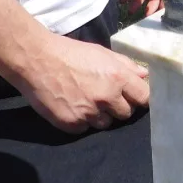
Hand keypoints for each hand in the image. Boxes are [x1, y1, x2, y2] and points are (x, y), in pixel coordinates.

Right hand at [17, 33, 149, 133]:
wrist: (37, 60)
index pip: (144, 98)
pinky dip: (81, 121)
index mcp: (118, 77)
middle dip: (119, 107)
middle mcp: (106, 97)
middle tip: (105, 97)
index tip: (136, 98)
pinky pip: (85, 129)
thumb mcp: (103, 53)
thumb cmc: (71, 53)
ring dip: (99, 115)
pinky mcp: (72, 124)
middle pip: (126, 114)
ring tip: (85, 100)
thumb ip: (126, 65)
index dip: (141, 98)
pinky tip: (72, 106)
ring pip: (105, 123)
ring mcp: (89, 113)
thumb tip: (144, 77)